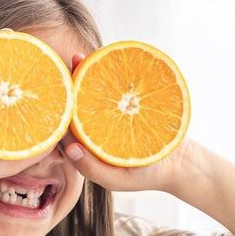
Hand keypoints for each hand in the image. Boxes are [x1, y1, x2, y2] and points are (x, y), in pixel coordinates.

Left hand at [59, 53, 194, 193]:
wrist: (179, 163)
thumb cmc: (145, 175)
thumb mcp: (116, 180)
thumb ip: (91, 168)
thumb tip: (70, 148)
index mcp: (85, 144)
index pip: (64, 127)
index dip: (58, 111)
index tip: (55, 95)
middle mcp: (94, 127)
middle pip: (75, 104)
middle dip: (69, 85)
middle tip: (67, 65)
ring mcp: (111, 114)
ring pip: (92, 92)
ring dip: (85, 73)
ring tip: (79, 56)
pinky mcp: (127, 105)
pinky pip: (113, 88)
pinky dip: (107, 74)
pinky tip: (103, 59)